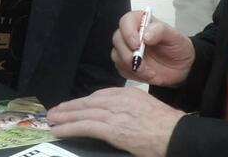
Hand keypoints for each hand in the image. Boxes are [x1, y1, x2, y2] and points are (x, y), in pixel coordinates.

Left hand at [48, 87, 184, 156]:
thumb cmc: (167, 126)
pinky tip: (60, 130)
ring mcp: (116, 113)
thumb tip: (120, 118)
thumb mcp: (148, 109)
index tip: (75, 105)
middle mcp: (120, 100)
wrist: (175, 134)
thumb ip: (131, 109)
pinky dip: (70, 128)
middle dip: (71, 107)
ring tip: (52, 120)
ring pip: (84, 113)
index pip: (101, 95)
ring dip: (65, 117)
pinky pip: (86, 126)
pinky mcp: (112, 129)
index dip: (85, 101)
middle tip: (55, 111)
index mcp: (129, 94)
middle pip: (89, 102)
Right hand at [112, 11, 194, 86]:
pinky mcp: (127, 64)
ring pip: (116, 56)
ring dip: (131, 66)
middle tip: (142, 64)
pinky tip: (148, 74)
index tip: (136, 45)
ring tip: (149, 71)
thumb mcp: (175, 37)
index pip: (126, 21)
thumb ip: (161, 31)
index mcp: (142, 22)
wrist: (182, 68)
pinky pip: (121, 69)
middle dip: (127, 54)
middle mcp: (131, 34)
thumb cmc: (178, 48)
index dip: (128, 32)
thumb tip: (145, 35)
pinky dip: (133, 74)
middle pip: (117, 39)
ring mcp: (127, 50)